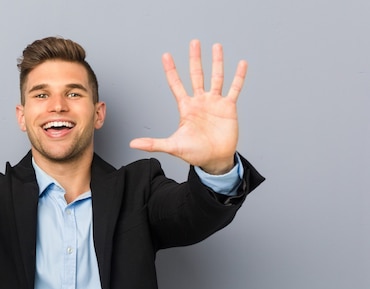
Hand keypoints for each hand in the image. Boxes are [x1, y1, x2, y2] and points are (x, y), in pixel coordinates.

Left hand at [130, 40, 246, 173]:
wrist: (214, 160)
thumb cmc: (194, 153)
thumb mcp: (172, 146)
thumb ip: (153, 143)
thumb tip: (132, 144)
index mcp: (186, 108)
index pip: (176, 85)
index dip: (171, 71)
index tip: (166, 56)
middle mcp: (200, 102)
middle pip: (196, 75)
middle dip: (195, 59)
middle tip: (194, 43)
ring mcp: (214, 103)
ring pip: (216, 77)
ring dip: (217, 62)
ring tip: (216, 46)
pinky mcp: (228, 107)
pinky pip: (234, 88)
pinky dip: (238, 77)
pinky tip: (241, 64)